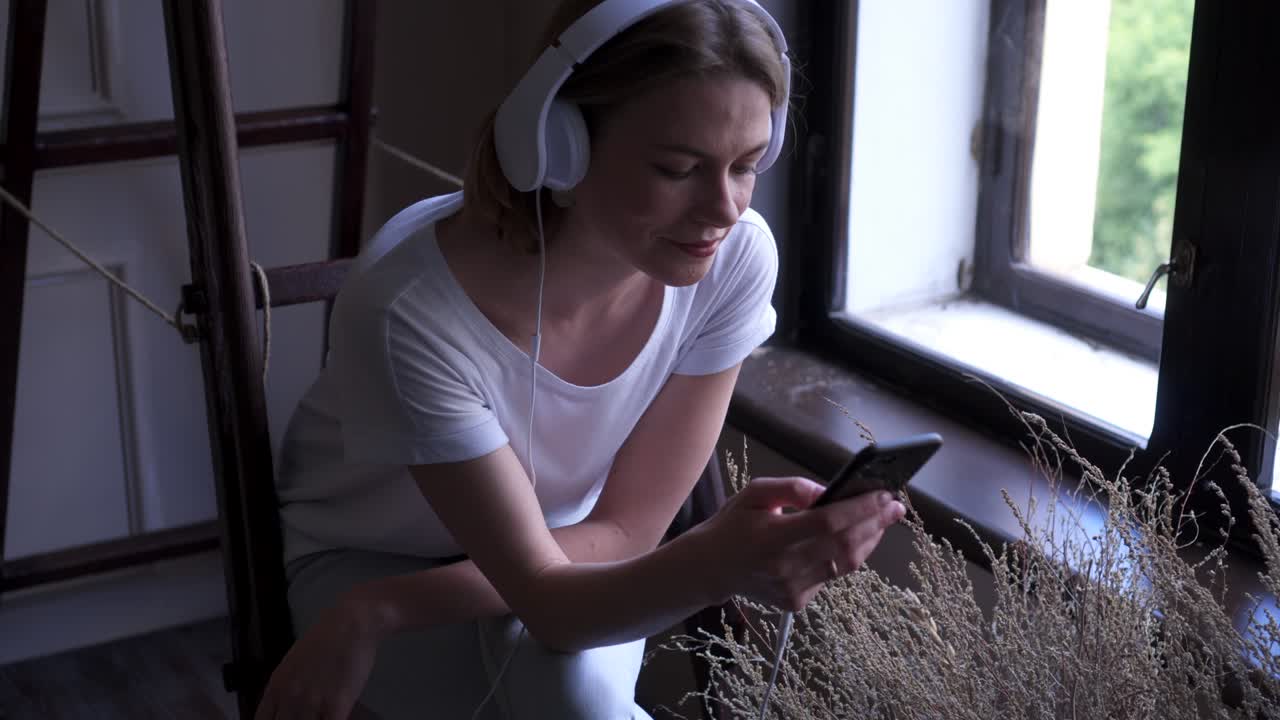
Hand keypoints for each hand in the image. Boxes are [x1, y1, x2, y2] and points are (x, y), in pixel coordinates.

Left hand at [254, 589, 382, 719]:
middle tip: (307, 716)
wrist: (350, 623)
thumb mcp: (293, 663)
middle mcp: (290, 697)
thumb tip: (287, 706)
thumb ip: (286, 687)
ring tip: (321, 715)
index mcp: (276, 686)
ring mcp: (313, 702)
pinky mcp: (337, 704)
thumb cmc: (324, 637)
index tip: (286, 719)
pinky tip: (335, 717)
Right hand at [701, 476, 904, 610]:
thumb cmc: (733, 524)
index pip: (827, 523)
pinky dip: (848, 556)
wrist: (710, 568)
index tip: (883, 495)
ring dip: (869, 540)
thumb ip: (792, 488)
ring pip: (845, 565)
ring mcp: (792, 589)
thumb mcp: (755, 493)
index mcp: (771, 537)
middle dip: (876, 523)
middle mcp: (783, 567)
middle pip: (844, 545)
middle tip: (895, 506)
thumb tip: (829, 492)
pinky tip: (855, 539)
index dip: (860, 509)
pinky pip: (833, 576)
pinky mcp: (797, 601)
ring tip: (882, 520)